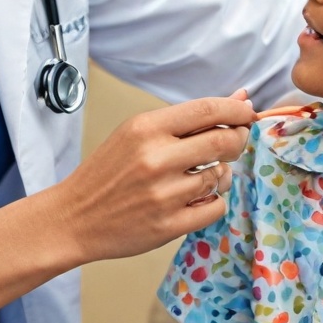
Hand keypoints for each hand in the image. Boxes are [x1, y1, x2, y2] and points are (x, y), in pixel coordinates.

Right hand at [52, 93, 254, 261]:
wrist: (74, 217)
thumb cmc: (107, 173)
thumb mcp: (135, 134)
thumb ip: (185, 119)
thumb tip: (240, 97)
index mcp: (145, 128)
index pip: (207, 109)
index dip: (237, 109)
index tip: (247, 112)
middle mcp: (156, 158)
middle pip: (223, 140)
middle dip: (238, 139)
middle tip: (235, 142)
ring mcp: (164, 194)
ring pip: (221, 176)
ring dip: (220, 174)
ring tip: (200, 176)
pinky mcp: (169, 225)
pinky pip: (216, 207)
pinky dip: (213, 201)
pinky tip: (195, 198)